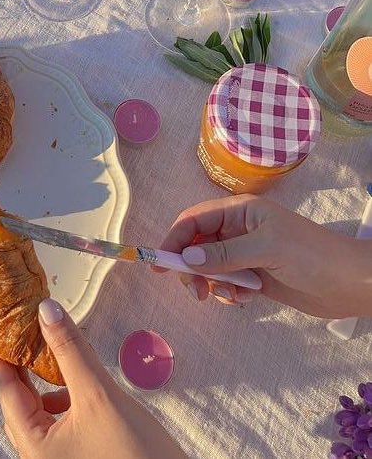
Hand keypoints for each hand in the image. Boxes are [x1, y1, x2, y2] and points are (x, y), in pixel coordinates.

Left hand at [0, 299, 185, 458]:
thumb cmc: (136, 455)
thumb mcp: (98, 394)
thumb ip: (70, 350)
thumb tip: (46, 310)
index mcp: (33, 447)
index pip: (6, 390)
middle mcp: (38, 456)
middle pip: (19, 400)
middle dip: (22, 362)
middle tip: (21, 324)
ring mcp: (58, 458)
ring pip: (39, 409)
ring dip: (43, 378)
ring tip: (51, 347)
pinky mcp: (77, 456)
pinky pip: (58, 420)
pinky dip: (62, 394)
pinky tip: (76, 380)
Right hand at [157, 194, 371, 317]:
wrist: (349, 283)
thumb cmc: (311, 255)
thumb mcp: (265, 248)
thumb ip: (224, 253)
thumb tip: (185, 259)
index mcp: (240, 210)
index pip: (194, 220)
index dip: (175, 239)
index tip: (160, 264)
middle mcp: (239, 229)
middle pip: (197, 245)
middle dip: (192, 267)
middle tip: (197, 291)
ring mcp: (246, 253)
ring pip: (210, 267)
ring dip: (213, 283)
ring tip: (231, 296)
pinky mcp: (255, 276)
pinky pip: (227, 283)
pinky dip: (229, 293)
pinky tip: (247, 299)